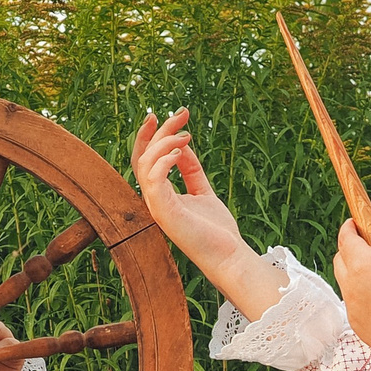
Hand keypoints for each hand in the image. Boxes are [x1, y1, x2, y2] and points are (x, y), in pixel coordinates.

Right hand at [132, 109, 289, 322]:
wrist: (228, 256)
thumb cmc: (216, 230)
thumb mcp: (203, 191)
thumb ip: (192, 170)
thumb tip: (182, 146)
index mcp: (160, 195)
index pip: (145, 160)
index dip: (149, 136)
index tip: (165, 115)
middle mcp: (153, 199)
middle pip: (142, 157)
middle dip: (158, 131)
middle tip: (182, 114)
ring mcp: (156, 207)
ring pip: (144, 165)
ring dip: (163, 143)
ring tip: (186, 135)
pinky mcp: (164, 213)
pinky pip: (153, 181)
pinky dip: (163, 162)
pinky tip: (181, 152)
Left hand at [332, 218, 370, 356]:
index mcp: (363, 266)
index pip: (345, 239)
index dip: (350, 228)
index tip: (357, 223)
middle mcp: (352, 290)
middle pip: (340, 262)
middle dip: (351, 250)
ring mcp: (354, 312)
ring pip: (347, 285)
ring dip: (358, 275)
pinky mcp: (360, 330)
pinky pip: (356, 307)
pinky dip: (364, 298)